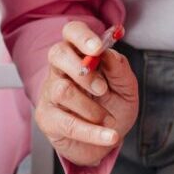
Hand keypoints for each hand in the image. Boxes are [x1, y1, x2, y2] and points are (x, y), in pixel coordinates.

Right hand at [34, 21, 137, 166]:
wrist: (105, 141)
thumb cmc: (113, 108)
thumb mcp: (126, 88)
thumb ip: (120, 70)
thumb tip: (109, 54)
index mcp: (79, 54)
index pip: (72, 32)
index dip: (82, 36)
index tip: (98, 48)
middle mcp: (60, 70)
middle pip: (58, 54)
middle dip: (81, 69)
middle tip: (102, 88)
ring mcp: (50, 92)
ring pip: (62, 90)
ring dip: (91, 108)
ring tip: (107, 119)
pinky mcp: (47, 118)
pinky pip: (66, 123)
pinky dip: (92, 132)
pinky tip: (108, 136)